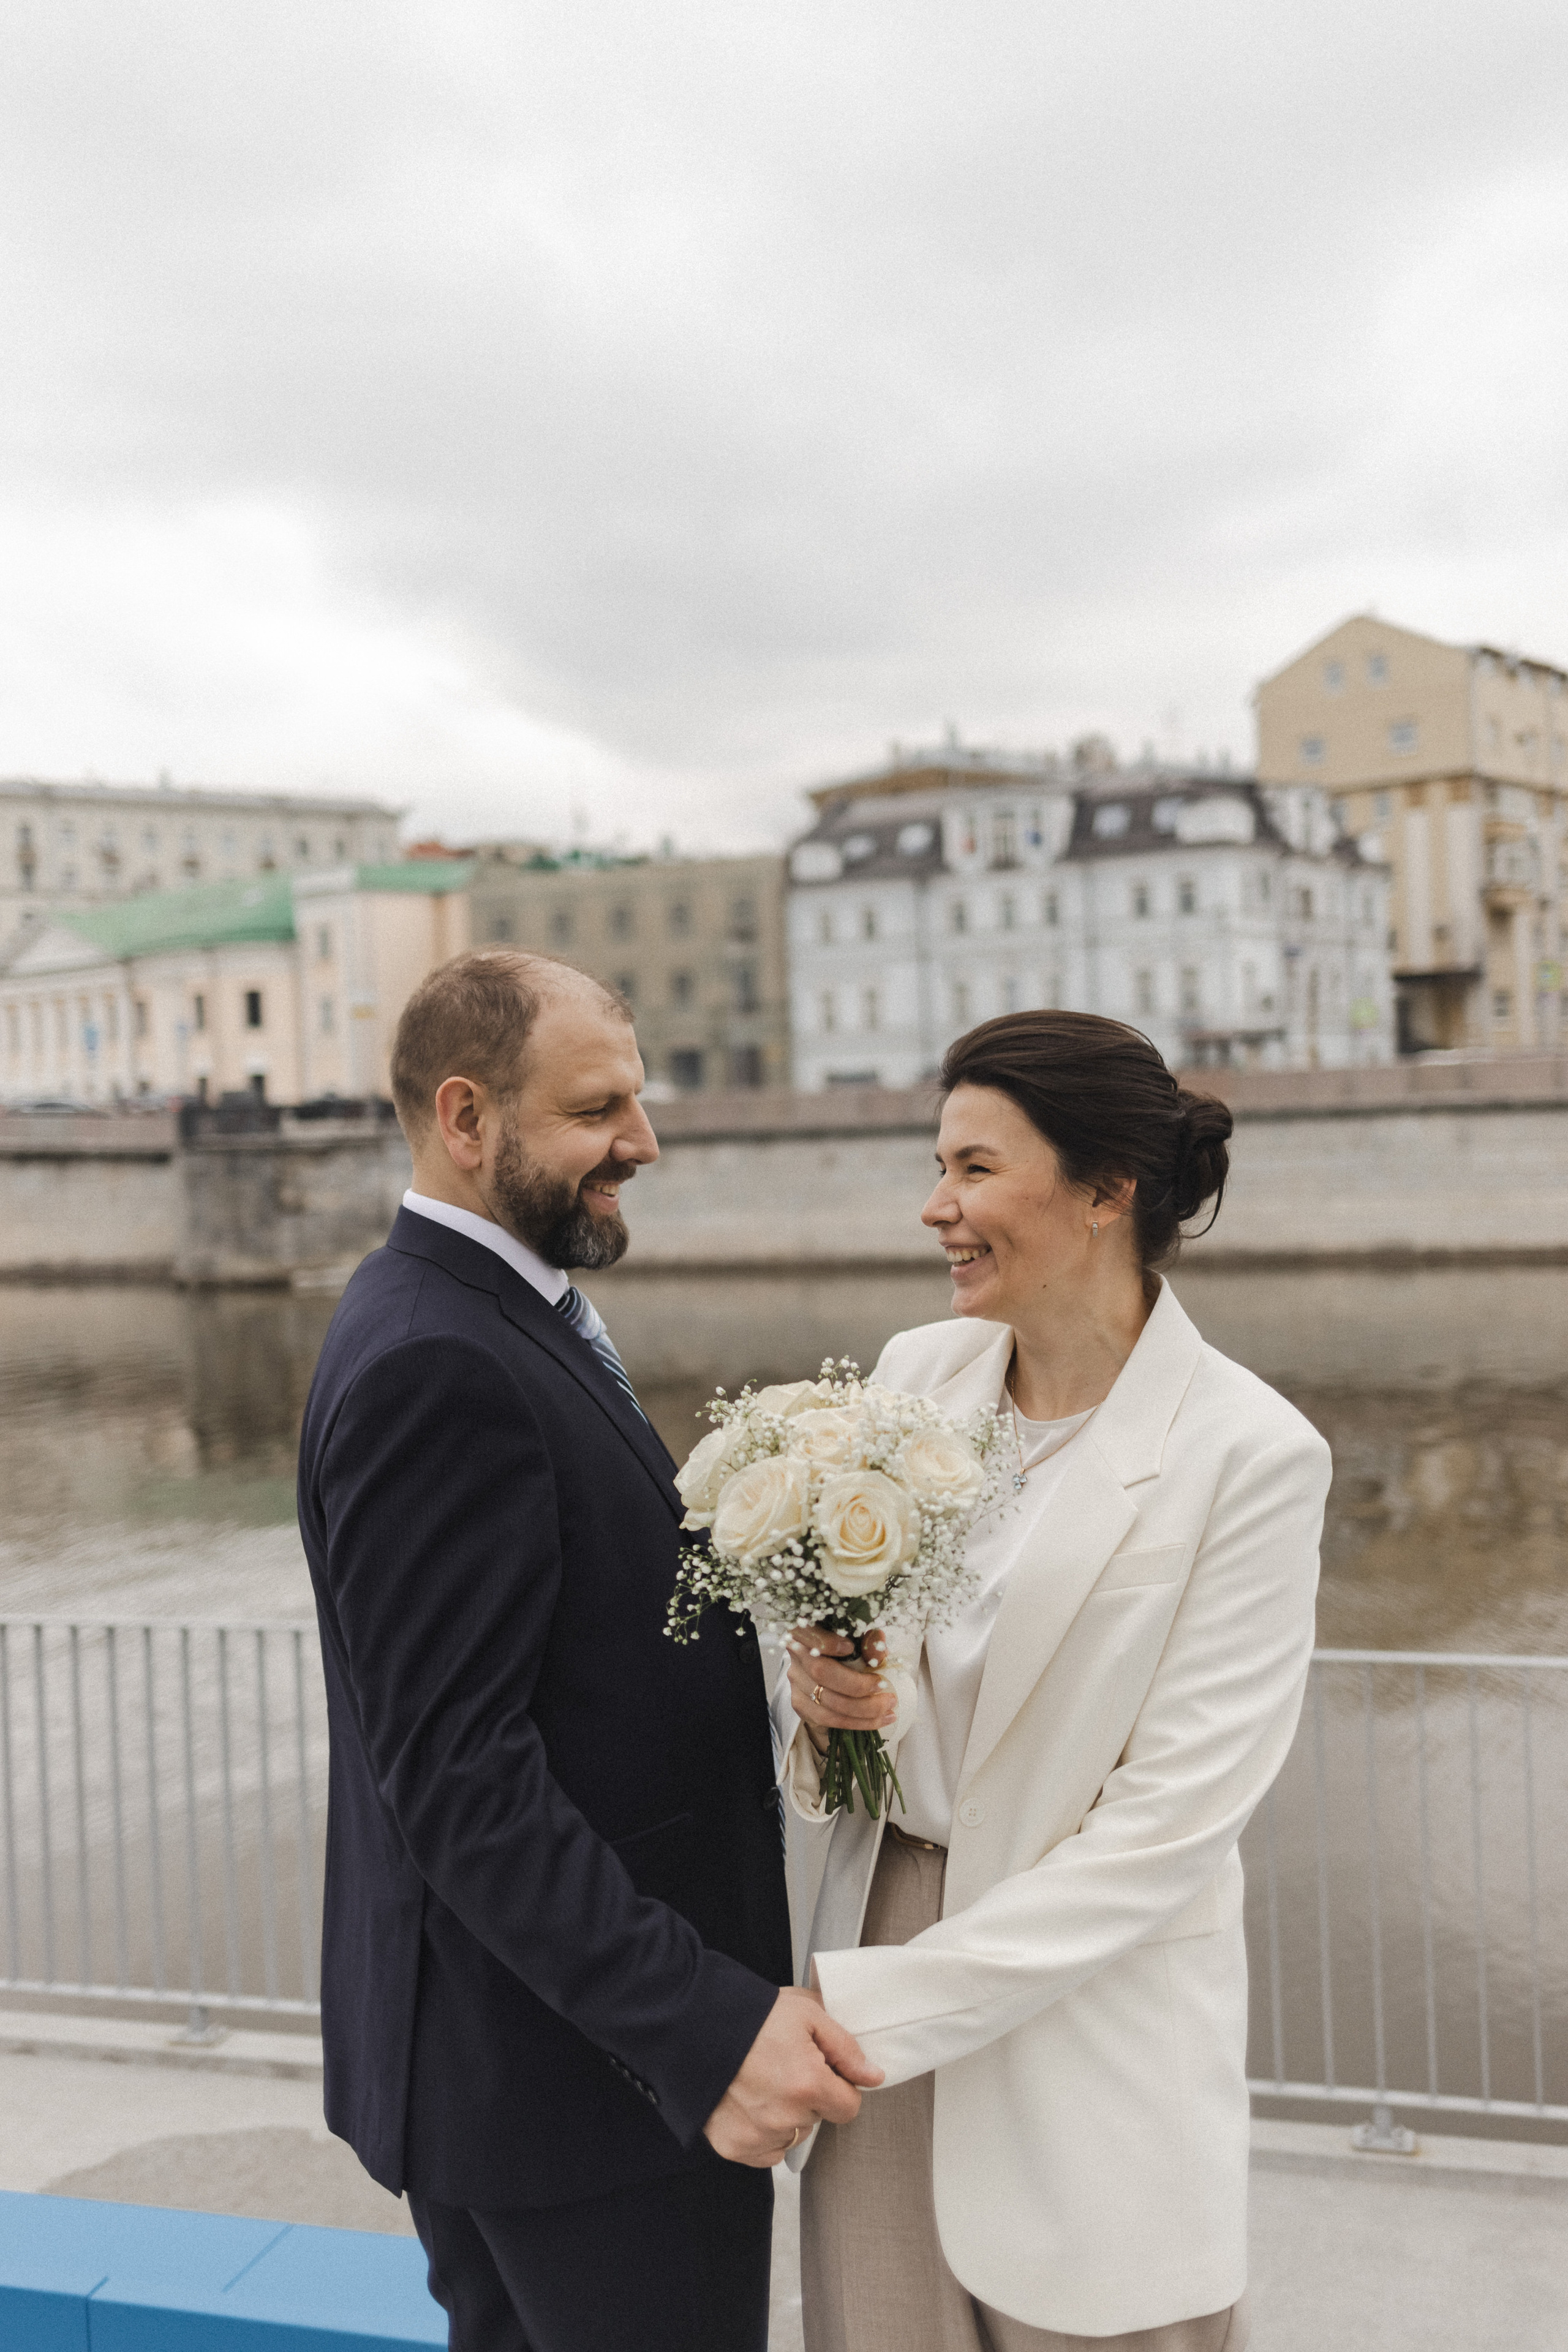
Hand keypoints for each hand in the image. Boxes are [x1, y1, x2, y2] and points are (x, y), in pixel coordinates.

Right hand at [702, 1986, 883, 2166]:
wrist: (693, 2024)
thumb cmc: (751, 2016)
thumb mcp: (806, 2014)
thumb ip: (845, 2048)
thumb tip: (873, 2076)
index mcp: (808, 2084)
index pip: (849, 2107)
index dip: (839, 2085)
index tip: (821, 2069)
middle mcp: (785, 2118)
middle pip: (818, 2119)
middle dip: (810, 2096)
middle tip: (784, 2066)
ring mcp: (758, 2136)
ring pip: (792, 2135)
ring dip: (786, 2116)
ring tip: (761, 2081)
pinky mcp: (734, 2146)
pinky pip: (766, 2150)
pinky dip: (762, 2132)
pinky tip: (749, 2100)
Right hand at [786, 1623, 895, 1739]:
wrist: (830, 1670)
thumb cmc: (848, 1648)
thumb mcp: (858, 1640)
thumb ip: (866, 1642)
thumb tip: (878, 1643)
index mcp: (806, 1631)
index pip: (807, 1633)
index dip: (826, 1642)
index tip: (850, 1647)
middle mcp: (797, 1656)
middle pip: (821, 1673)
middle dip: (858, 1686)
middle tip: (887, 1691)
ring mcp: (796, 1682)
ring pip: (827, 1703)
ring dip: (863, 1711)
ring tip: (889, 1712)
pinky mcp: (800, 1704)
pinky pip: (827, 1719)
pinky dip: (854, 1723)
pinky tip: (876, 1721)